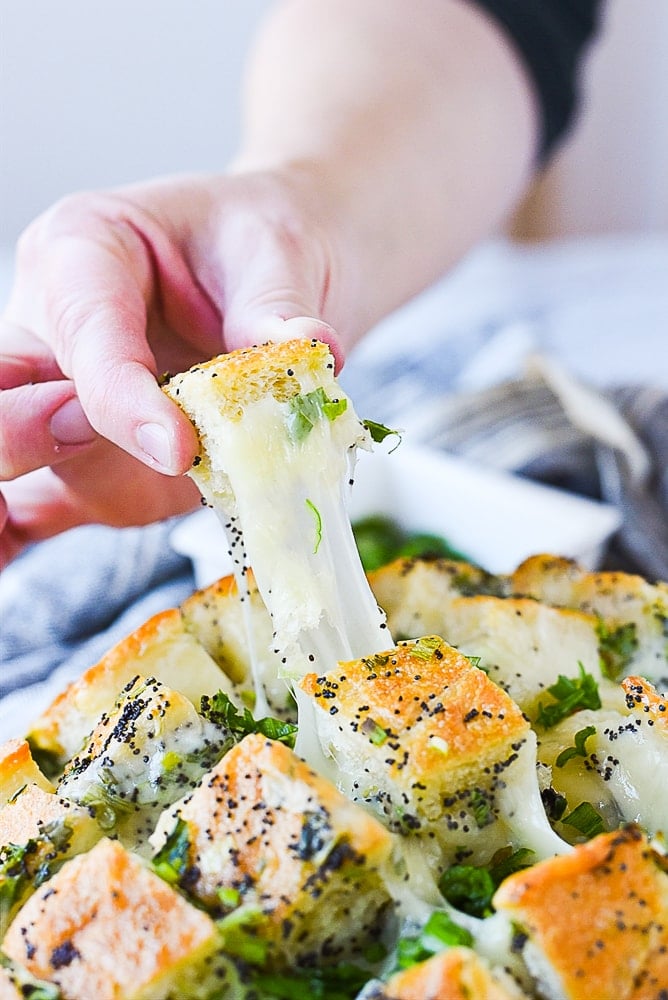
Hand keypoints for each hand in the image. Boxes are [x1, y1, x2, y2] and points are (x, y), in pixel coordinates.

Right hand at [0, 169, 348, 566]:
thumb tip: (310, 349)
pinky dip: (9, 538)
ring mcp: (60, 403)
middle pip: (5, 389)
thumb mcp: (277, 254)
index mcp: (84, 252)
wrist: (270, 278)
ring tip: (11, 536)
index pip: (85, 331)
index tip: (178, 448)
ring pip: (21, 457)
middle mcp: (51, 330)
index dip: (122, 398)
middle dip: (22, 436)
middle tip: (110, 468)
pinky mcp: (84, 463)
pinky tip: (4, 561)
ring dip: (23, 492)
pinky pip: (28, 509)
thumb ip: (276, 311)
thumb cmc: (260, 245)